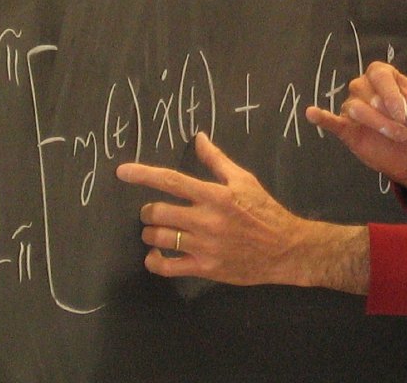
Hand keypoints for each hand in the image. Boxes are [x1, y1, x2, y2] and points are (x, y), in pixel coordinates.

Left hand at [116, 133, 369, 292]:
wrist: (285, 248)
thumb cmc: (264, 211)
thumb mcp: (244, 180)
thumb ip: (217, 160)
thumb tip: (198, 138)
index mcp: (215, 195)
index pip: (172, 181)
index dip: (144, 175)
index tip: (122, 172)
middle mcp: (206, 220)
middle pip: (158, 212)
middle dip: (149, 210)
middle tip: (155, 211)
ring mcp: (204, 246)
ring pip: (159, 238)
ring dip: (152, 233)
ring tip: (159, 231)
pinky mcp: (204, 267)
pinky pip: (166, 267)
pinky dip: (154, 261)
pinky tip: (157, 256)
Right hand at [305, 61, 406, 193]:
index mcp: (387, 77)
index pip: (379, 73)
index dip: (390, 92)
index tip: (405, 113)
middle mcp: (367, 89)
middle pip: (363, 89)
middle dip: (385, 111)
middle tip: (405, 130)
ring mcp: (355, 109)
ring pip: (353, 107)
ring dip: (376, 122)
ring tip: (398, 136)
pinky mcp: (348, 130)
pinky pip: (331, 121)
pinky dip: (321, 117)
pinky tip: (312, 113)